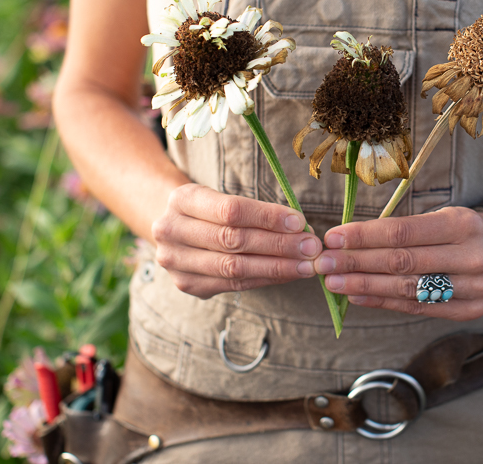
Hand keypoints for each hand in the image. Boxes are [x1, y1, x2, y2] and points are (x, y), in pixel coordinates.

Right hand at [152, 184, 321, 298]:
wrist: (175, 229)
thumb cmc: (210, 209)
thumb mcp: (222, 197)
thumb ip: (256, 210)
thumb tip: (300, 227)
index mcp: (182, 199)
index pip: (231, 210)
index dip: (268, 217)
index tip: (299, 222)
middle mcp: (171, 231)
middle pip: (233, 241)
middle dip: (278, 245)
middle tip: (311, 247)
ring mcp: (176, 262)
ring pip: (234, 268)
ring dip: (276, 267)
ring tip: (306, 265)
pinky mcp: (188, 285)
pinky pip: (234, 285)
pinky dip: (265, 279)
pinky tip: (289, 274)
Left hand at [312, 207, 482, 319]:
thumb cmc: (452, 231)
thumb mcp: (435, 218)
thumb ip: (397, 230)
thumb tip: (343, 242)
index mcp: (464, 224)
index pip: (403, 232)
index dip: (364, 236)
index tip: (332, 238)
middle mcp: (474, 257)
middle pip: (402, 262)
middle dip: (357, 262)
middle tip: (324, 263)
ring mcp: (475, 288)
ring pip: (407, 288)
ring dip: (364, 286)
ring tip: (334, 282)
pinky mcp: (469, 310)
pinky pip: (416, 307)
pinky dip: (383, 301)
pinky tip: (357, 296)